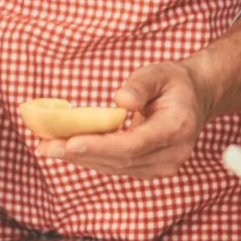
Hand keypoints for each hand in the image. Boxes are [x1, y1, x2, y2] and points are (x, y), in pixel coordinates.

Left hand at [34, 62, 211, 177]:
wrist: (195, 99)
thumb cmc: (174, 83)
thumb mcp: (159, 72)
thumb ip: (140, 85)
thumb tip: (120, 100)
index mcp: (177, 127)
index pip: (135, 143)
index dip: (101, 145)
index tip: (70, 142)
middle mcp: (172, 153)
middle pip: (121, 159)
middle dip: (81, 153)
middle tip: (45, 146)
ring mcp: (163, 165)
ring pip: (115, 166)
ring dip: (80, 158)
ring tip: (48, 148)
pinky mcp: (151, 169)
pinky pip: (117, 166)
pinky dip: (91, 158)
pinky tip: (67, 150)